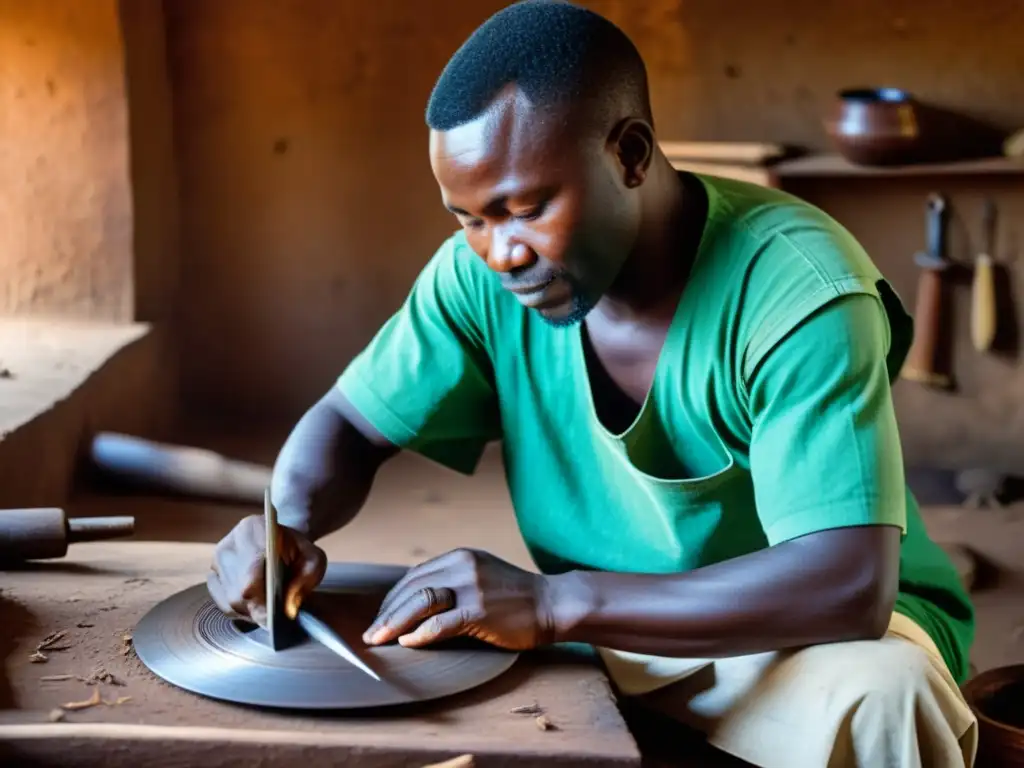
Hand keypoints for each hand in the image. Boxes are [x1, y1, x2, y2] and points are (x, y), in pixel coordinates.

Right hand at [207, 513, 326, 625]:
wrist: (281, 539)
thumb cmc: (298, 550)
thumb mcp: (313, 559)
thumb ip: (306, 579)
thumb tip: (288, 609)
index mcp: (254, 530)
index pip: (250, 577)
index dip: (261, 603)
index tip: (274, 620)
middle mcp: (229, 544)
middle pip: (236, 593)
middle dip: (258, 611)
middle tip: (275, 620)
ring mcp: (217, 559)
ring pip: (228, 600)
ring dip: (249, 612)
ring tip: (268, 612)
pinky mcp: (213, 573)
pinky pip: (221, 603)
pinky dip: (240, 611)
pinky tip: (255, 607)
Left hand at [362, 549, 554, 650]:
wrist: (551, 604)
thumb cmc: (515, 597)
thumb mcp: (480, 576)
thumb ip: (451, 582)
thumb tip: (415, 603)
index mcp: (459, 557)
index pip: (414, 577)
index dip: (392, 599)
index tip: (380, 618)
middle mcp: (462, 566)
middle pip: (411, 588)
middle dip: (386, 613)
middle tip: (370, 634)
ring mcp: (471, 587)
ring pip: (420, 603)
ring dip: (394, 623)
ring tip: (379, 640)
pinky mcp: (480, 610)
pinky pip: (441, 623)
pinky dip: (420, 634)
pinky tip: (408, 643)